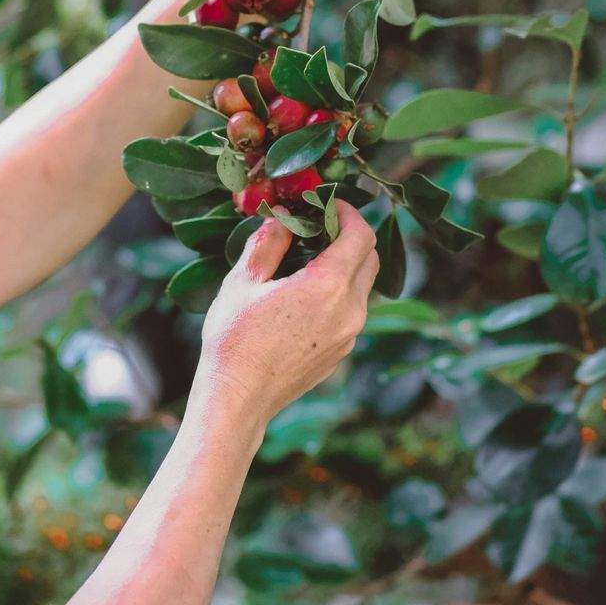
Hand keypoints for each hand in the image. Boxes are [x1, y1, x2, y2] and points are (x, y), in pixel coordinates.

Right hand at [198, 203, 377, 431]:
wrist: (238, 400)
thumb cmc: (235, 339)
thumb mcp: (243, 281)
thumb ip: (268, 243)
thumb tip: (282, 217)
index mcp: (328, 286)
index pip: (361, 236)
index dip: (349, 213)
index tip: (329, 204)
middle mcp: (349, 310)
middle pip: (370, 259)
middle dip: (351, 236)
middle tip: (320, 227)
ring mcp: (348, 335)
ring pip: (361, 287)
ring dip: (345, 266)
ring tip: (309, 260)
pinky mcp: (341, 353)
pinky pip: (350, 312)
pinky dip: (338, 293)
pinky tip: (305, 295)